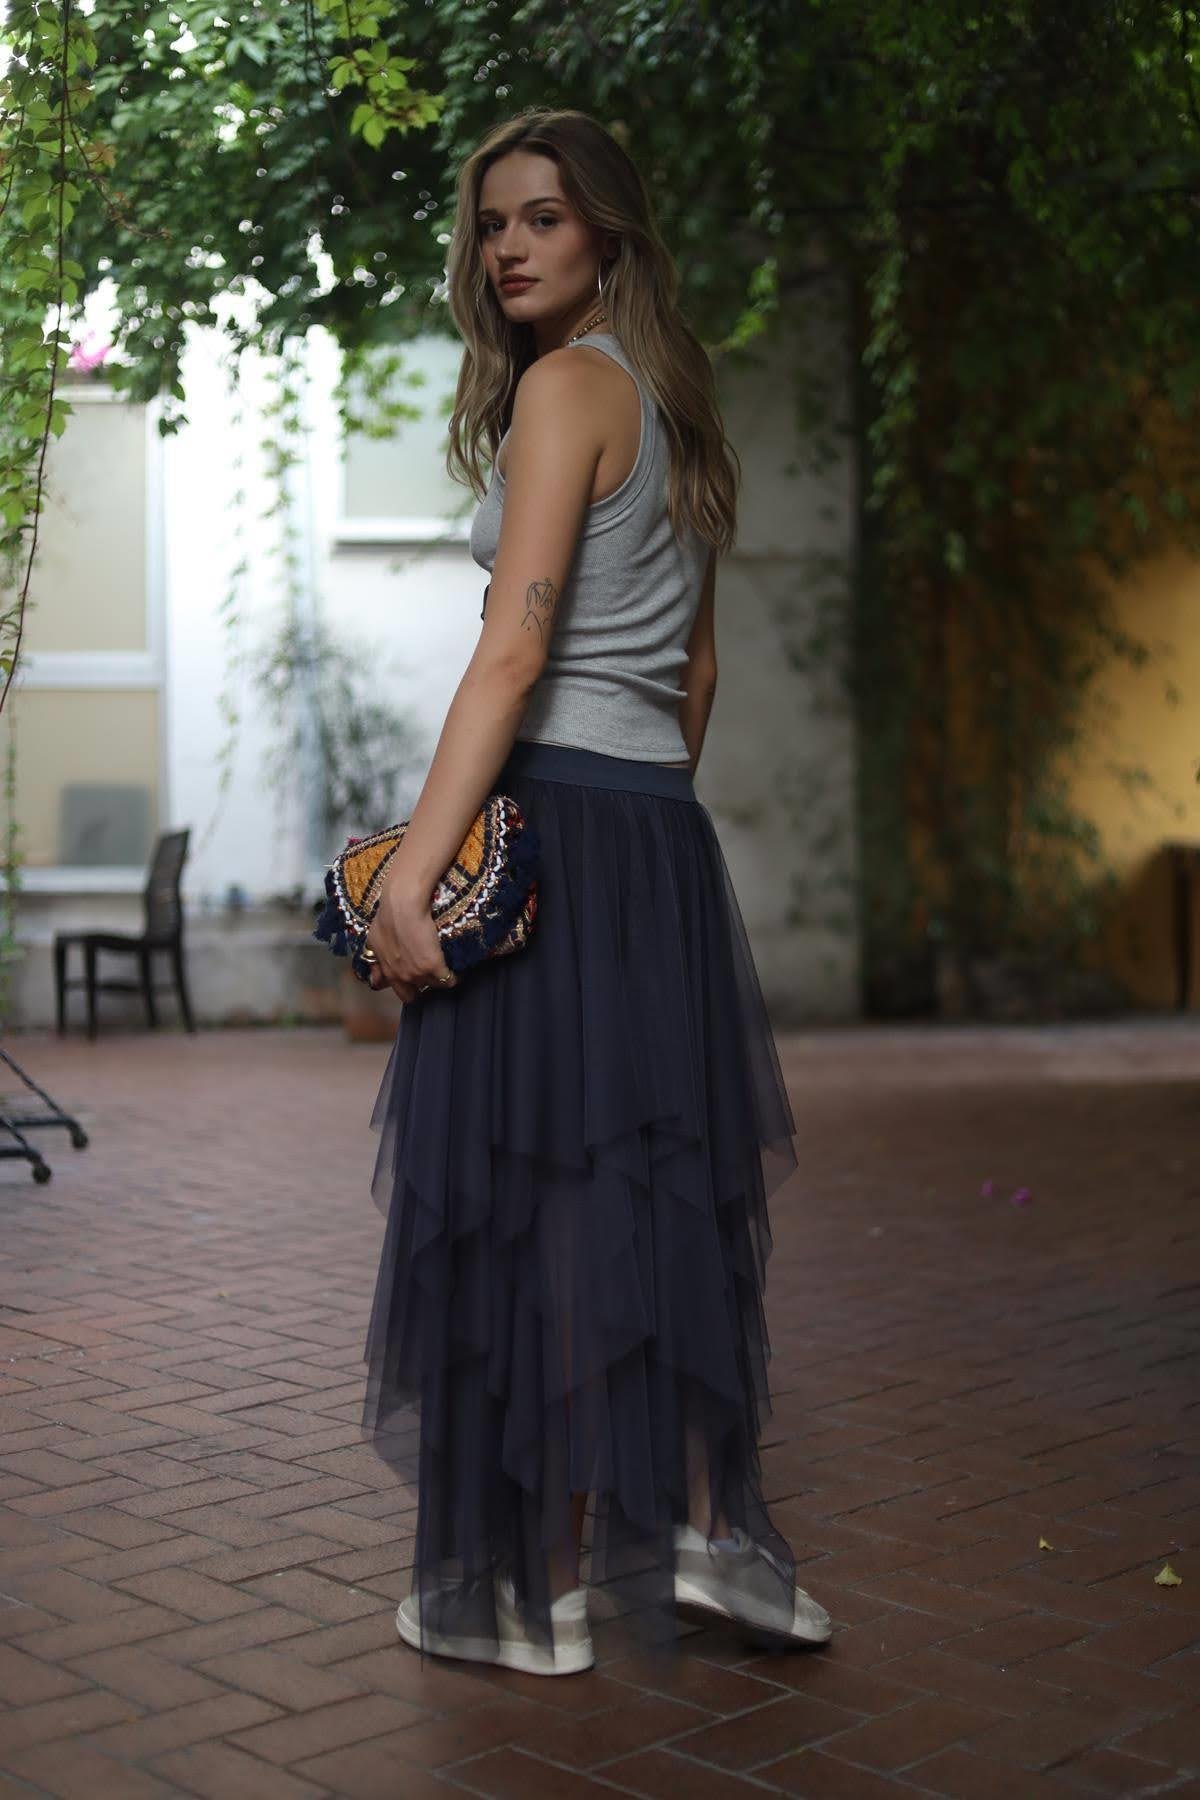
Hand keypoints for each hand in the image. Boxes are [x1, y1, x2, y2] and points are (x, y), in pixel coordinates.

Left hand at [363, 880, 457, 1003]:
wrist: (403, 907)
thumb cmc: (386, 919)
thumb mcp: (374, 942)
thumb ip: (376, 961)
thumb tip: (376, 976)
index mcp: (388, 972)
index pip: (403, 994)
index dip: (411, 989)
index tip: (417, 981)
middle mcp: (402, 977)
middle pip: (418, 992)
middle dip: (424, 985)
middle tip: (430, 973)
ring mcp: (418, 973)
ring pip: (435, 985)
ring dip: (440, 979)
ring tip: (445, 968)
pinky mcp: (434, 966)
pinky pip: (450, 979)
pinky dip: (455, 977)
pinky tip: (458, 971)